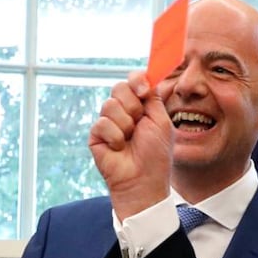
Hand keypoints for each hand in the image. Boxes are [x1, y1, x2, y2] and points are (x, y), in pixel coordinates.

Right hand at [89, 71, 173, 219]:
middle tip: (139, 123)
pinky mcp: (96, 135)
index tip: (143, 90)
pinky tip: (119, 148)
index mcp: (141, 106)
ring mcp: (109, 122)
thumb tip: (146, 77)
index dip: (137, 80)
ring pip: (110, 104)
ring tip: (130, 139)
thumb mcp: (161, 121)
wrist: (142, 180)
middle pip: (120, 88)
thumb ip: (153, 98)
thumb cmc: (155, 154)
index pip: (134, 81)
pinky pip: (102, 123)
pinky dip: (115, 136)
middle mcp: (124, 111)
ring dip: (125, 124)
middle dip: (132, 105)